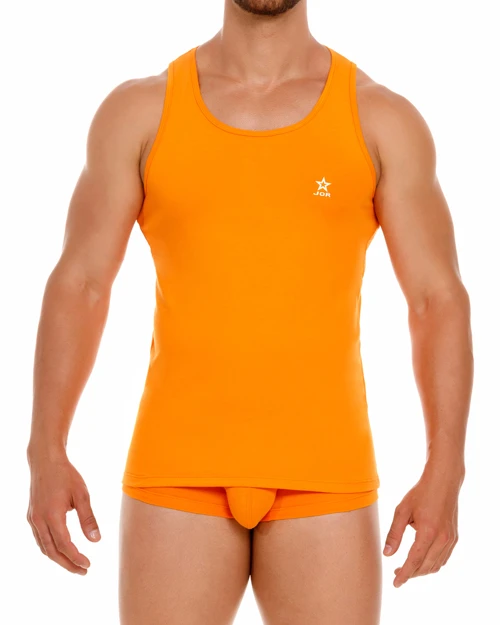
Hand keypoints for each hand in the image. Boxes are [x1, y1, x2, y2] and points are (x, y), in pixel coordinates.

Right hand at [26, 452, 100, 574]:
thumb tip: (96, 540)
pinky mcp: (32, 516)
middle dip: (67, 564)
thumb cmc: (66, 475)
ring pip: (44, 547)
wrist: (45, 461)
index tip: (88, 565)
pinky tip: (61, 550)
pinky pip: (40, 539)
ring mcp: (33, 519)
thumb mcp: (82, 494)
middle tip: (83, 571)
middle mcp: (39, 520)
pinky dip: (51, 548)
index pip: (64, 545)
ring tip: (74, 564)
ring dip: (59, 559)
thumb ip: (88, 518)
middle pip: (52, 552)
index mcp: (52, 515)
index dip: (76, 558)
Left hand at [383, 466, 461, 587]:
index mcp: (428, 532)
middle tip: (396, 574)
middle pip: (425, 566)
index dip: (404, 574)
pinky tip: (421, 562)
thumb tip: (387, 554)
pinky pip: (443, 558)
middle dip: (411, 574)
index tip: (395, 583)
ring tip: (407, 569)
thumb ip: (394, 533)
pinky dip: (432, 564)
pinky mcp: (454, 538)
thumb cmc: (420, 494)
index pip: (414, 561)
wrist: (443, 483)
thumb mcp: (402, 510)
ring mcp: (451, 539)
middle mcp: (442, 539)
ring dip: (421, 571)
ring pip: (436, 565)